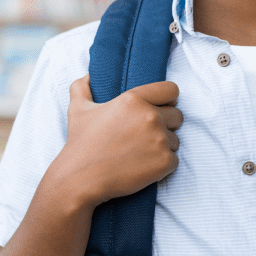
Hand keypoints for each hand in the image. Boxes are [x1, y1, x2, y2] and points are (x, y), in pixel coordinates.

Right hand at [59, 74, 182, 205]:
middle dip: (166, 125)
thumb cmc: (80, 144)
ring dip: (163, 146)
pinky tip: (143, 167)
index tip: (161, 108)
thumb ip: (83, 87)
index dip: (168, 99)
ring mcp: (159, 139)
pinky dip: (163, 165)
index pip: (172, 90)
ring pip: (175, 140)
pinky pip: (175, 160)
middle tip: (145, 136)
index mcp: (134, 99)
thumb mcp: (78, 110)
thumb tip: (89, 75)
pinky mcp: (164, 161)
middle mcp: (150, 116)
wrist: (80, 180)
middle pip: (177, 116)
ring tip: (140, 153)